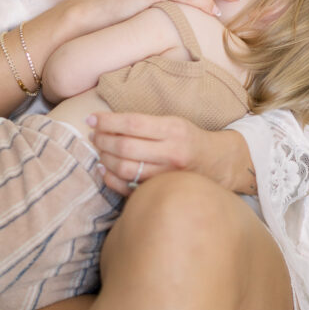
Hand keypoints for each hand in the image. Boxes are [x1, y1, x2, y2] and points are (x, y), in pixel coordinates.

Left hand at [86, 111, 251, 196]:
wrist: (217, 164)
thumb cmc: (189, 139)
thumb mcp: (174, 122)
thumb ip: (145, 123)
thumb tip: (107, 122)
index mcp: (174, 130)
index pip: (133, 123)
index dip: (108, 121)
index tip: (91, 119)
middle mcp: (171, 153)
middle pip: (126, 147)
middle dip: (103, 140)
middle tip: (93, 135)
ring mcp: (167, 175)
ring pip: (125, 169)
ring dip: (105, 158)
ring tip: (99, 150)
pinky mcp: (162, 191)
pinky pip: (129, 188)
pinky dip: (111, 179)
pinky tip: (104, 169)